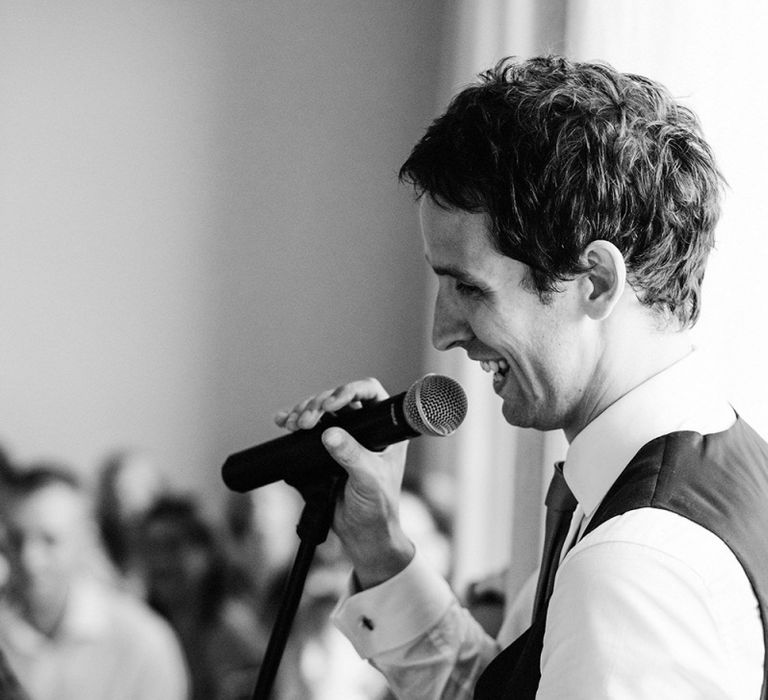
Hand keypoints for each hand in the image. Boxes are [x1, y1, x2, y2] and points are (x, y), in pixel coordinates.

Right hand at [275, 378, 414, 587]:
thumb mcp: (368, 480)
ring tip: (293, 424)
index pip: (369, 394)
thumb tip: (331, 434)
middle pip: (339, 400)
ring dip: (304, 412)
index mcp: (386, 429)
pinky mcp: (325, 450)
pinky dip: (293, 423)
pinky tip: (282, 422)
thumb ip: (351, 456)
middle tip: (305, 421)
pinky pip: (308, 429)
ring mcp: (344, 437)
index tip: (331, 404)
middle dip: (318, 405)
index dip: (348, 391)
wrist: (362, 533)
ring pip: (321, 411)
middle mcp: (366, 428)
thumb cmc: (378, 507)